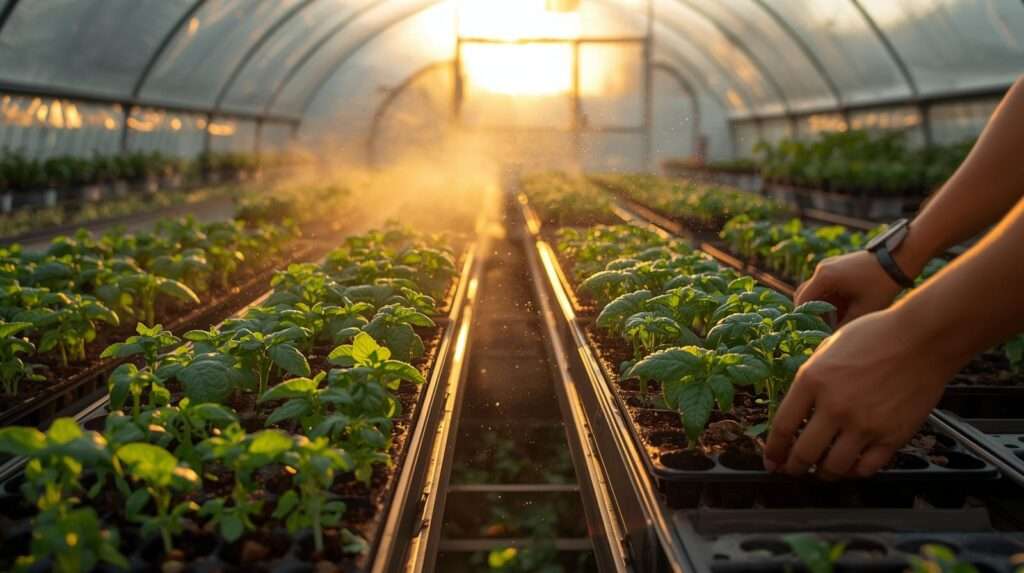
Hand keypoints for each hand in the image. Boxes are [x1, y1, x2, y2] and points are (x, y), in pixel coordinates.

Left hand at [762, 308, 961, 478]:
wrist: (923, 338)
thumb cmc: (876, 335)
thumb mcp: (828, 349)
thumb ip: (812, 379)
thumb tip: (798, 409)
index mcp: (812, 380)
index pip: (782, 427)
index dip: (773, 450)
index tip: (771, 460)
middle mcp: (834, 406)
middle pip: (803, 453)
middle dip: (793, 468)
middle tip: (792, 470)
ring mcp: (864, 424)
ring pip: (834, 468)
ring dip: (823, 474)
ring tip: (822, 471)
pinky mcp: (892, 436)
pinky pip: (866, 468)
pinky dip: (855, 472)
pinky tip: (851, 466)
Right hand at [795, 251, 904, 326]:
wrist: (900, 258)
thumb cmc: (882, 284)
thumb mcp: (863, 310)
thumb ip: (842, 326)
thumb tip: (828, 339)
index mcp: (824, 277)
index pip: (802, 301)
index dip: (805, 319)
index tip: (815, 332)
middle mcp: (822, 268)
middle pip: (806, 295)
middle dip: (812, 313)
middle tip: (824, 328)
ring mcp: (829, 265)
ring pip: (816, 290)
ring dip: (822, 306)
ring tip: (838, 320)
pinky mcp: (838, 265)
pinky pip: (826, 284)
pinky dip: (831, 298)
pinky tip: (845, 308)